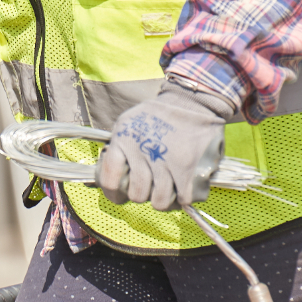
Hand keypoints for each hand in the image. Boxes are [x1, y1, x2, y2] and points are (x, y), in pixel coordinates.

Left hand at [98, 80, 231, 211]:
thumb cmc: (158, 115)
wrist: (192, 99)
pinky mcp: (189, 167)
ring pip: (160, 202)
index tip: (121, 195)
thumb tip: (111, 181)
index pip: (110, 180)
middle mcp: (143, 150)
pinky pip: (183, 199)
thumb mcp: (129, 123)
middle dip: (144, 194)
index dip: (115, 194)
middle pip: (137, 195)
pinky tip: (183, 187)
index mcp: (123, 138)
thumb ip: (118, 149)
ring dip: (164, 198)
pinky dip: (183, 197)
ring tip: (168, 187)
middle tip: (150, 185)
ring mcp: (167, 160)